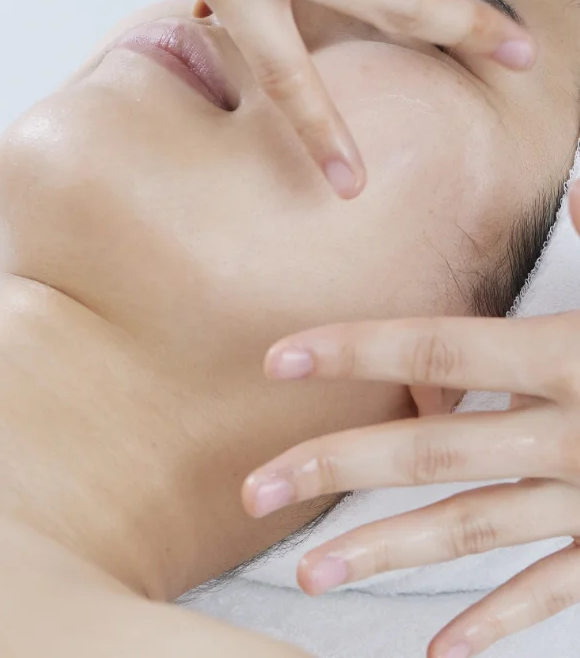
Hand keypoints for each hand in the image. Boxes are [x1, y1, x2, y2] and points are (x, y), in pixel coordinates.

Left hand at [242, 184, 579, 656]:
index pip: (439, 343)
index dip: (354, 346)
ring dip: (386, 553)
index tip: (277, 357)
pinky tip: (442, 647)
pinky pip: (556, 588)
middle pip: (432, 447)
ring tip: (307, 576)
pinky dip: (500, 619)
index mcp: (570, 354)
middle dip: (338, 466)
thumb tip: (579, 188)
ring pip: (472, 529)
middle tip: (253, 485)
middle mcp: (571, 431)